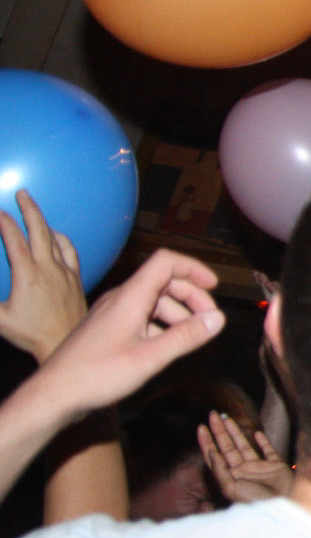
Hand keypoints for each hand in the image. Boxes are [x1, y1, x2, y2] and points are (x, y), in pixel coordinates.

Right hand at [0, 190, 85, 362]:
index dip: (5, 224)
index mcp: (28, 275)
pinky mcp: (76, 278)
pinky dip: (62, 238)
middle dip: (29, 209)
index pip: (15, 241)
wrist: (65, 344)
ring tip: (34, 210)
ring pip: (56, 238)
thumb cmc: (30, 335)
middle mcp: (49, 269)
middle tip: (22, 193)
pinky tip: (56, 235)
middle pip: (40, 231)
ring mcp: (65, 272)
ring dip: (44, 221)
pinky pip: (70, 251)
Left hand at [31, 250, 223, 420]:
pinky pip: (140, 317)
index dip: (193, 269)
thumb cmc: (96, 375)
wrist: (53, 395)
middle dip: (191, 296)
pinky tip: (165, 347)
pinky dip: (160, 325)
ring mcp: (111, 314)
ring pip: (152, 301)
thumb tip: (218, 319)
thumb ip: (185, 337)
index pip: (166, 262)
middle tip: (209, 320)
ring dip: (177, 313)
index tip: (214, 287)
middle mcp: (120, 299)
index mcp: (130, 297)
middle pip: (163, 281)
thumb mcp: (149, 358)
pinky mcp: (106, 329)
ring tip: (191, 337)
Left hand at [198, 411, 292, 503]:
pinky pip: (268, 451)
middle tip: (212, 414)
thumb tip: (212, 452)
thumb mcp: (231, 489)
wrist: (283, 507)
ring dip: (235, 432)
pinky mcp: (275, 466)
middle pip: (227, 446)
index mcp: (230, 476)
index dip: (207, 441)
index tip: (201, 427)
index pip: (214, 455)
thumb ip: (220, 471)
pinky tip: (257, 433)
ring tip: (226, 418)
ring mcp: (258, 468)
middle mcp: (242, 471)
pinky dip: (263, 442)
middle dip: (218, 431)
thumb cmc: (255, 502)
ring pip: (244, 445)